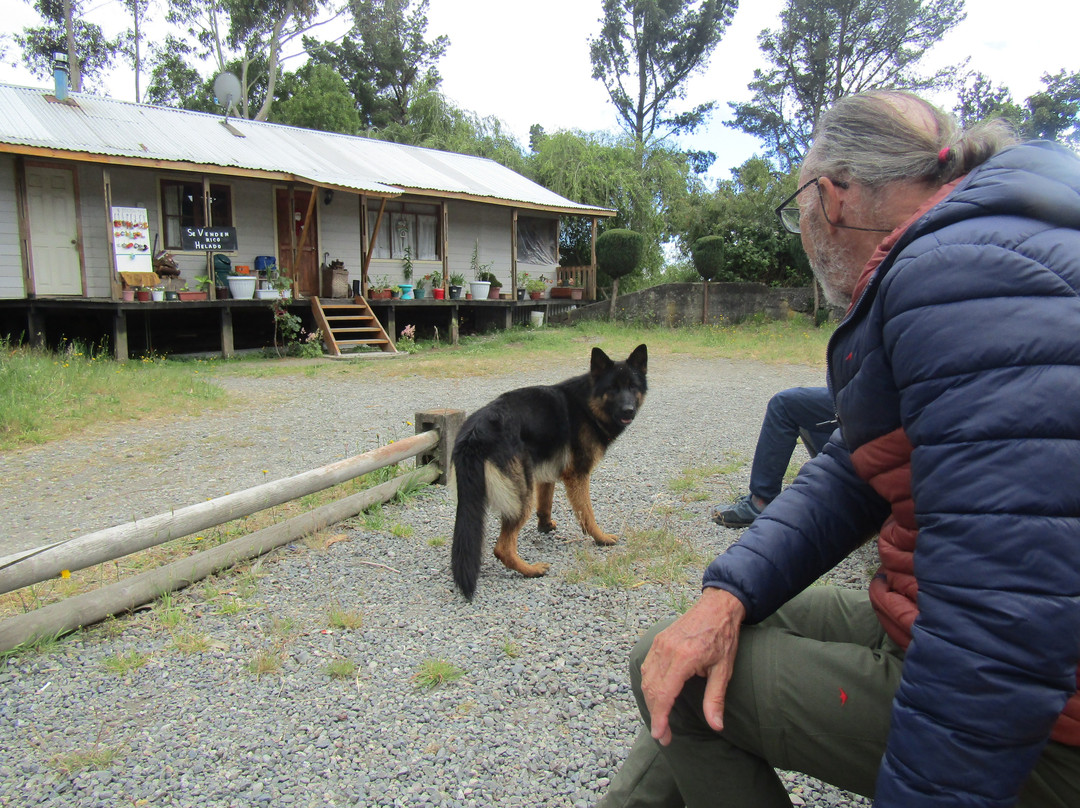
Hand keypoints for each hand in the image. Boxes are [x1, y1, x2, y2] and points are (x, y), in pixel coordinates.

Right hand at [640, 587, 745, 745]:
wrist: (718, 606)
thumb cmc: (723, 636)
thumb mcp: (724, 669)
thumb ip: (715, 698)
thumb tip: (716, 725)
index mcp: (683, 657)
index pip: (664, 694)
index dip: (660, 718)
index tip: (661, 735)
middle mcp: (666, 650)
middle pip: (652, 689)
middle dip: (655, 715)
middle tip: (664, 735)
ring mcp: (659, 644)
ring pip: (646, 679)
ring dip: (651, 701)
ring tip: (661, 719)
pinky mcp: (658, 641)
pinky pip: (647, 667)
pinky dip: (649, 685)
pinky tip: (657, 696)